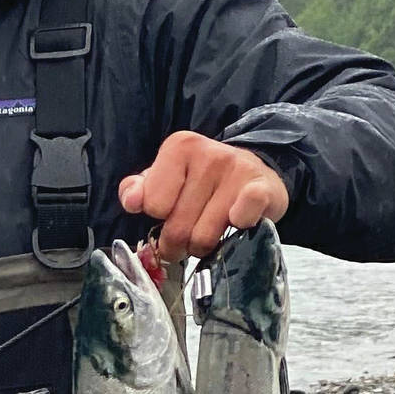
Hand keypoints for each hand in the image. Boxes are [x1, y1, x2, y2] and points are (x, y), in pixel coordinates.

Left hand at [119, 131, 288, 260]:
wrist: (256, 174)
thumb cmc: (202, 182)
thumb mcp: (165, 178)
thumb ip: (138, 190)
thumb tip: (131, 202)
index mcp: (179, 147)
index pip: (152, 205)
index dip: (160, 218)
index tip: (171, 213)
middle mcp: (209, 154)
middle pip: (176, 226)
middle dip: (179, 243)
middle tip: (187, 239)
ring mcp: (238, 170)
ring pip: (204, 236)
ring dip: (204, 247)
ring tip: (210, 235)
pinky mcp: (263, 188)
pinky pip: (242, 217)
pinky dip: (238, 229)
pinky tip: (238, 224)